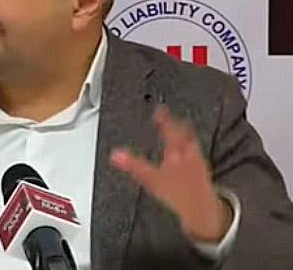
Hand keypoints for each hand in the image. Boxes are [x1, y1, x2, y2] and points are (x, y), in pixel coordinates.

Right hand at [110, 106, 231, 241]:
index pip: (169, 127)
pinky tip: (186, 152)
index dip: (163, 117)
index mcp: (175, 149)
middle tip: (168, 117)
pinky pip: (195, 151)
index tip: (159, 110)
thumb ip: (132, 165)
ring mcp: (197, 159)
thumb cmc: (177, 194)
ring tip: (178, 129)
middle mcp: (188, 152)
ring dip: (184, 133)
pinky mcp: (203, 168)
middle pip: (183, 131)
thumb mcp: (149, 179)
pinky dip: (189, 146)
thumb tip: (115, 155)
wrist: (200, 208)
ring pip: (191, 140)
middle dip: (175, 123)